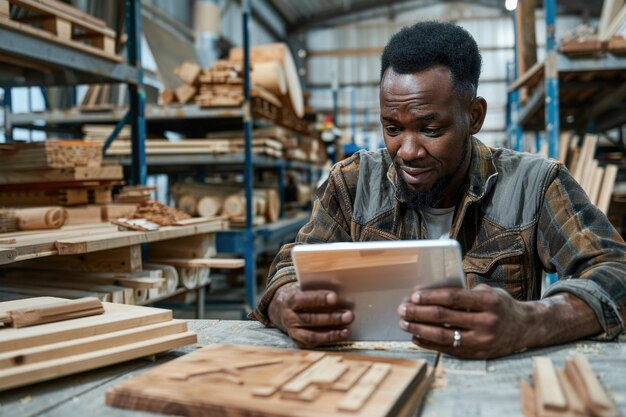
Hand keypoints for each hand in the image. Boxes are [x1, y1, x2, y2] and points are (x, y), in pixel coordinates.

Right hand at [268, 282, 353, 347]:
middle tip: (349, 315)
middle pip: (310, 319)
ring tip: (346, 331)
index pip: (303, 300)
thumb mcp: (304, 288)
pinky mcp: (297, 340)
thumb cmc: (300, 295)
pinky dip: (327, 340)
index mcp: (290, 300)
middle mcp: (289, 317)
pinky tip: (339, 336)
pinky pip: (312, 343)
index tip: (335, 297)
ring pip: (311, 335)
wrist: (281, 308)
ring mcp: (292, 331)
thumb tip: (339, 290)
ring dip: (331, 334)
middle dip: (331, 318)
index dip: (319, 299)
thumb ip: (317, 289)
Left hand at [398, 284, 531, 358]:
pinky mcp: (478, 354)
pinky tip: (416, 337)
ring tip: (405, 323)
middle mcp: (487, 322)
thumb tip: (430, 295)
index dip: (431, 297)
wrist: (526, 328)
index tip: (414, 296)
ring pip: (444, 335)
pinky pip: (449, 349)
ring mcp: (482, 340)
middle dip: (419, 313)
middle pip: (444, 317)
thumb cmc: (500, 305)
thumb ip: (464, 294)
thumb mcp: (488, 293)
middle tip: (403, 309)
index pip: (453, 298)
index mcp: (489, 302)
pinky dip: (429, 343)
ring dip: (420, 329)